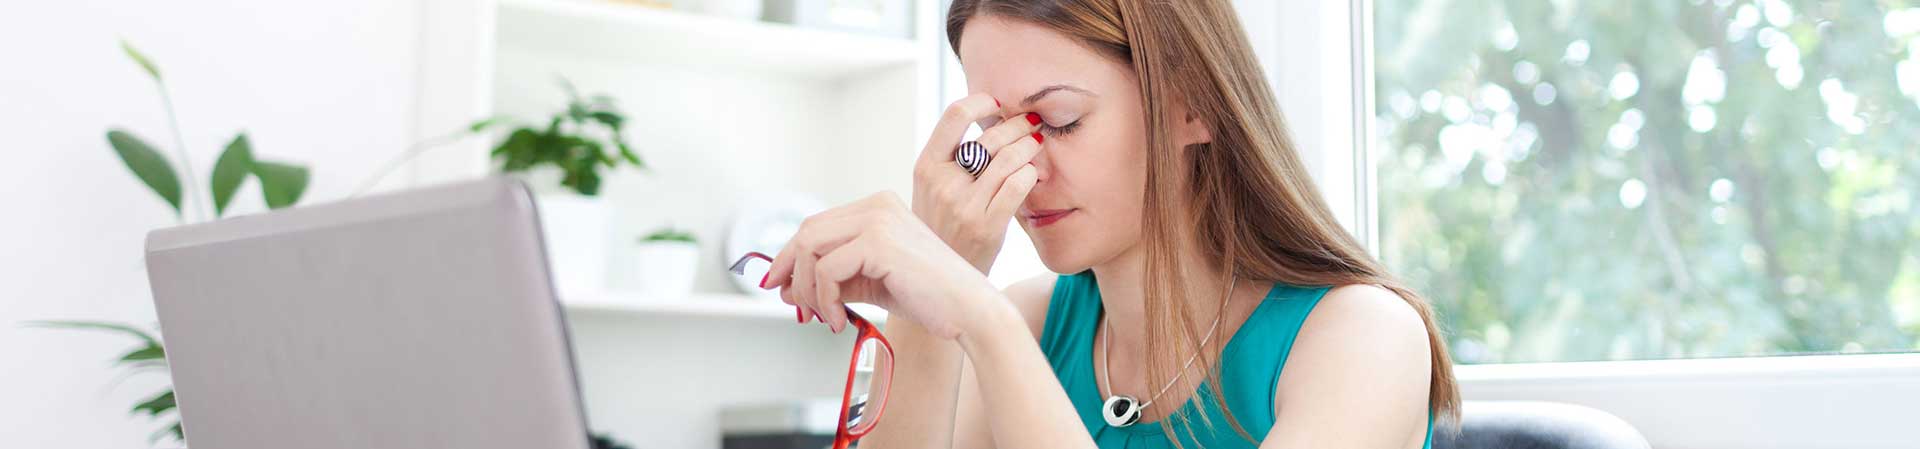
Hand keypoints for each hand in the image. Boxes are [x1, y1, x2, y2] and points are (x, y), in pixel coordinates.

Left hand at [761, 192, 1001, 339]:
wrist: (969, 310)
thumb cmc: (929, 298)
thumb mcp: (871, 282)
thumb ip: (834, 278)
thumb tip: (786, 287)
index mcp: (878, 207)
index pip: (816, 225)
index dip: (789, 256)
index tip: (778, 285)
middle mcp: (877, 205)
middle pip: (807, 232)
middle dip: (790, 271)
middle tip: (793, 305)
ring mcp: (878, 220)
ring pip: (811, 249)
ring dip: (808, 290)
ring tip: (824, 317)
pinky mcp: (878, 242)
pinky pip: (827, 271)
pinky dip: (824, 300)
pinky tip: (838, 319)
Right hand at [912, 93, 1044, 271]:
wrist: (939, 277)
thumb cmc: (943, 226)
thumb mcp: (933, 188)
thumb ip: (953, 157)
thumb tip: (990, 115)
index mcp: (926, 167)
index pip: (955, 114)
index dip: (982, 101)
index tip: (998, 104)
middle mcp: (941, 183)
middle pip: (990, 136)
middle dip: (1018, 124)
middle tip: (1031, 124)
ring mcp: (963, 205)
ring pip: (1008, 158)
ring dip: (1029, 146)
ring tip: (1036, 144)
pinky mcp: (986, 226)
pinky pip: (1017, 185)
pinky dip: (1030, 174)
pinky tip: (1032, 174)